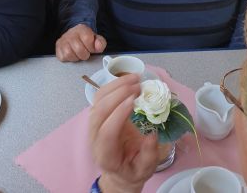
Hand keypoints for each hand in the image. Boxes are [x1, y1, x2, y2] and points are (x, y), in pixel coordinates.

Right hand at [55, 24, 106, 61]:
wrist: (74, 36)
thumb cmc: (86, 40)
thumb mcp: (96, 39)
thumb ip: (100, 43)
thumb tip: (98, 47)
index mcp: (82, 29)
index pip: (87, 39)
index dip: (91, 47)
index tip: (92, 49)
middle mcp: (71, 33)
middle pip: (79, 49)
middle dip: (84, 54)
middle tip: (86, 53)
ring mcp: (63, 41)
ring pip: (69, 54)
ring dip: (76, 57)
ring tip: (79, 54)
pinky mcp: (58, 48)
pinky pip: (63, 58)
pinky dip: (69, 59)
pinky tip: (72, 55)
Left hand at [89, 75, 158, 192]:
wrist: (120, 169)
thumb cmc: (132, 169)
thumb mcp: (145, 169)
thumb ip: (148, 155)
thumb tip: (153, 134)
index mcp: (106, 154)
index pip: (107, 132)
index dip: (118, 114)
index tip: (134, 100)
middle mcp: (95, 137)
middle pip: (99, 112)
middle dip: (118, 94)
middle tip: (138, 86)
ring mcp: (94, 123)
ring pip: (98, 99)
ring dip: (116, 85)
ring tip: (136, 78)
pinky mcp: (98, 113)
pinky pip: (101, 94)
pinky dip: (114, 83)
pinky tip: (129, 78)